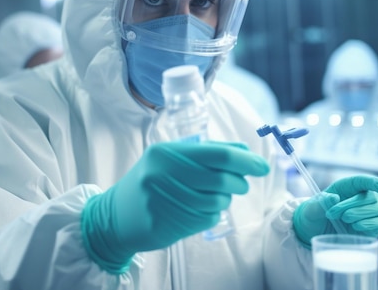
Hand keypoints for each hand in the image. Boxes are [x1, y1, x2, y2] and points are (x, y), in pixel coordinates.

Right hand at [81, 140, 269, 272]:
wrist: (115, 216)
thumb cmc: (148, 181)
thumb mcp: (169, 158)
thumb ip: (205, 153)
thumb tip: (243, 152)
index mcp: (166, 152)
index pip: (218, 154)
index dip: (245, 161)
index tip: (262, 166)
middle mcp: (163, 174)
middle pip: (222, 179)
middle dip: (240, 182)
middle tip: (241, 183)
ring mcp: (166, 201)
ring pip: (218, 201)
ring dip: (224, 199)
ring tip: (213, 196)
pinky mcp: (170, 225)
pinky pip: (208, 219)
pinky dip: (212, 215)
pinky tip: (198, 210)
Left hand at [293, 175, 377, 246]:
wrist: (318, 230)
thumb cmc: (317, 213)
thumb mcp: (312, 207)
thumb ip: (321, 202)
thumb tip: (334, 198)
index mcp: (349, 186)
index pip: (365, 181)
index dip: (374, 183)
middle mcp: (365, 196)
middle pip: (369, 197)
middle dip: (348, 206)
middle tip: (331, 214)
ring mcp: (372, 211)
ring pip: (374, 210)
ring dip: (355, 215)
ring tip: (342, 219)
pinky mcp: (374, 226)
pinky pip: (377, 224)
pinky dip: (364, 225)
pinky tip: (353, 226)